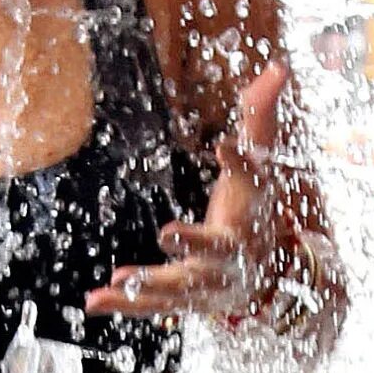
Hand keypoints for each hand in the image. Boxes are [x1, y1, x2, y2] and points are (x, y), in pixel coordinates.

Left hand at [86, 63, 317, 329]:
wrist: (268, 281)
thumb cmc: (254, 211)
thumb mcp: (260, 167)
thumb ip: (261, 120)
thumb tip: (280, 66)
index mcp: (252, 212)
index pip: (251, 182)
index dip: (240, 163)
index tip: (223, 146)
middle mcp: (232, 253)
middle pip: (216, 251)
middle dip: (195, 244)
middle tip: (168, 231)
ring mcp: (208, 282)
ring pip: (181, 287)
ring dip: (151, 285)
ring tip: (121, 276)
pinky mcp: (184, 301)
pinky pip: (154, 306)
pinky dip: (126, 304)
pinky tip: (93, 300)